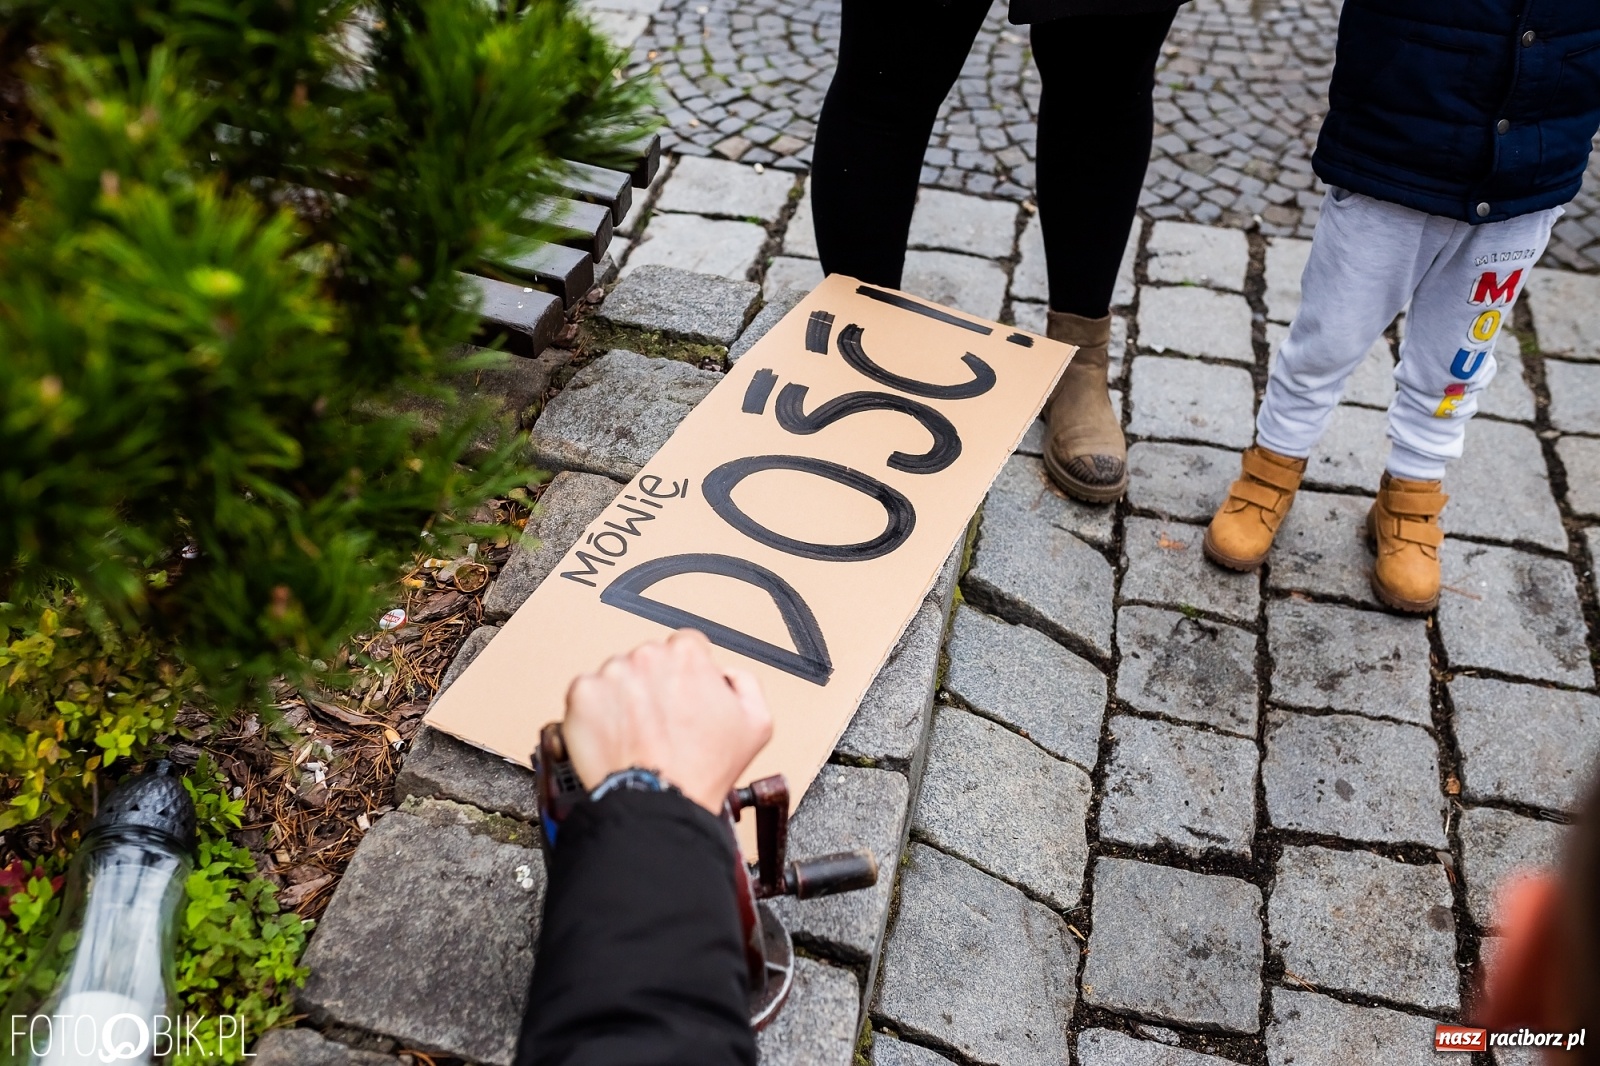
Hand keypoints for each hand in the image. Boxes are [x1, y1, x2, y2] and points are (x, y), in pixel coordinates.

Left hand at [562, 629, 773, 813]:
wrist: (661, 801)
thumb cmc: (704, 769)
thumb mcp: (757, 722)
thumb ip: (745, 682)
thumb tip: (725, 674)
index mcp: (687, 655)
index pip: (685, 648)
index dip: (687, 676)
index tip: (682, 697)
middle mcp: (647, 656)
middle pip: (650, 661)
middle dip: (655, 686)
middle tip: (661, 723)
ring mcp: (611, 674)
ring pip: (618, 677)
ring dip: (625, 698)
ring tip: (638, 734)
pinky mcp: (582, 695)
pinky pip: (587, 695)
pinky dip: (596, 713)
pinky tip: (615, 736)